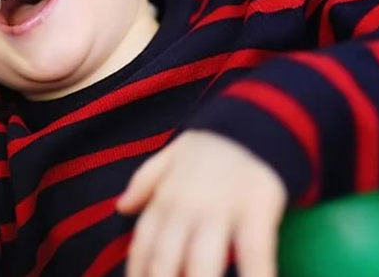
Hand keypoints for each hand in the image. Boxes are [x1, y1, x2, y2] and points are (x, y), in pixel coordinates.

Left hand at [117, 130, 286, 276]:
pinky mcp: (257, 210)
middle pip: (166, 264)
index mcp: (165, 199)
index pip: (142, 248)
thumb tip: (121, 208)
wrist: (257, 118)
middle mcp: (186, 208)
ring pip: (202, 264)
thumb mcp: (173, 154)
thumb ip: (145, 182)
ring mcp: (221, 210)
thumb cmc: (213, 145)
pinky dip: (254, 275)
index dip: (138, 275)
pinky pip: (253, 253)